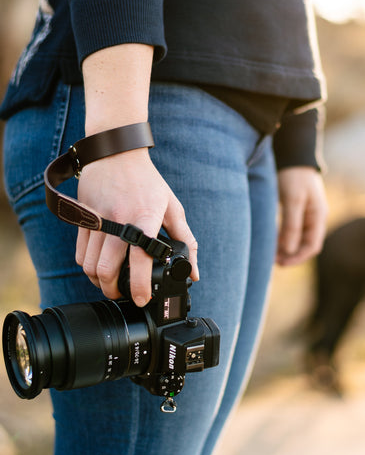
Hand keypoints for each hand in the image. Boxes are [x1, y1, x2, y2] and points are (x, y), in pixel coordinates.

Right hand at [75, 147, 198, 306]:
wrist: (116, 154)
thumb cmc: (149, 183)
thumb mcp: (173, 208)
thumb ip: (186, 240)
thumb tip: (194, 272)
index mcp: (145, 218)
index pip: (140, 259)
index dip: (140, 285)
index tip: (142, 300)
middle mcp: (118, 220)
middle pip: (106, 270)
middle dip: (114, 291)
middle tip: (124, 296)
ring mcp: (97, 220)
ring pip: (89, 266)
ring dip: (99, 282)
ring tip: (111, 286)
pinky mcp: (82, 218)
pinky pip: (80, 254)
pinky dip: (87, 268)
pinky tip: (99, 270)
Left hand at [276, 167, 327, 265]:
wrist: (293, 154)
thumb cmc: (294, 176)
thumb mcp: (292, 200)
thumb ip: (291, 225)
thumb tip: (289, 250)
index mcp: (318, 216)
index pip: (312, 246)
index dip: (298, 257)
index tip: (281, 263)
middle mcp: (315, 217)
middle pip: (305, 244)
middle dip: (291, 254)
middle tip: (272, 261)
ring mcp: (307, 213)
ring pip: (298, 238)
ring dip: (286, 247)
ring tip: (270, 254)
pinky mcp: (297, 209)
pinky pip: (292, 229)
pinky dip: (283, 237)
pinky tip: (272, 240)